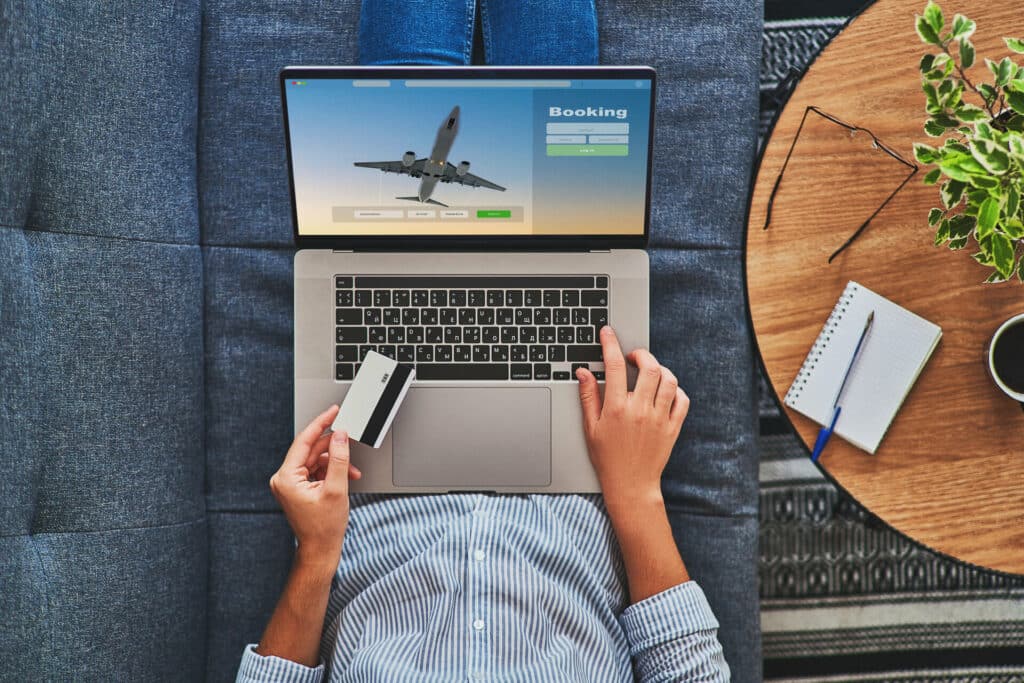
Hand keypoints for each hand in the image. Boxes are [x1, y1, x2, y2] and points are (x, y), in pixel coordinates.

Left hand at [269, 404, 361, 576]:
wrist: (321, 549)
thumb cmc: (324, 528)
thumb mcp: (336, 489)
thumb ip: (339, 459)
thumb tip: (340, 437)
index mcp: (286, 477)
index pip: (304, 441)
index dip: (321, 423)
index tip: (333, 411)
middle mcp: (284, 478)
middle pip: (311, 450)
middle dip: (334, 448)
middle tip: (350, 441)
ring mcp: (290, 483)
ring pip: (316, 459)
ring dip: (335, 462)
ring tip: (350, 471)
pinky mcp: (298, 487)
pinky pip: (316, 470)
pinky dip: (331, 471)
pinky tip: (345, 476)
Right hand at [576, 326, 689, 509]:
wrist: (631, 485)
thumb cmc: (608, 458)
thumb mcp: (590, 427)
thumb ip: (587, 397)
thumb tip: (583, 372)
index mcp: (616, 408)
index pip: (613, 366)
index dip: (610, 344)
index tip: (608, 333)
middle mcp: (639, 410)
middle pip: (649, 367)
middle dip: (641, 355)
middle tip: (633, 357)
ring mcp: (659, 418)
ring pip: (669, 380)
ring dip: (660, 369)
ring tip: (649, 372)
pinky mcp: (673, 427)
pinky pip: (682, 400)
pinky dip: (676, 390)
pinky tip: (665, 391)